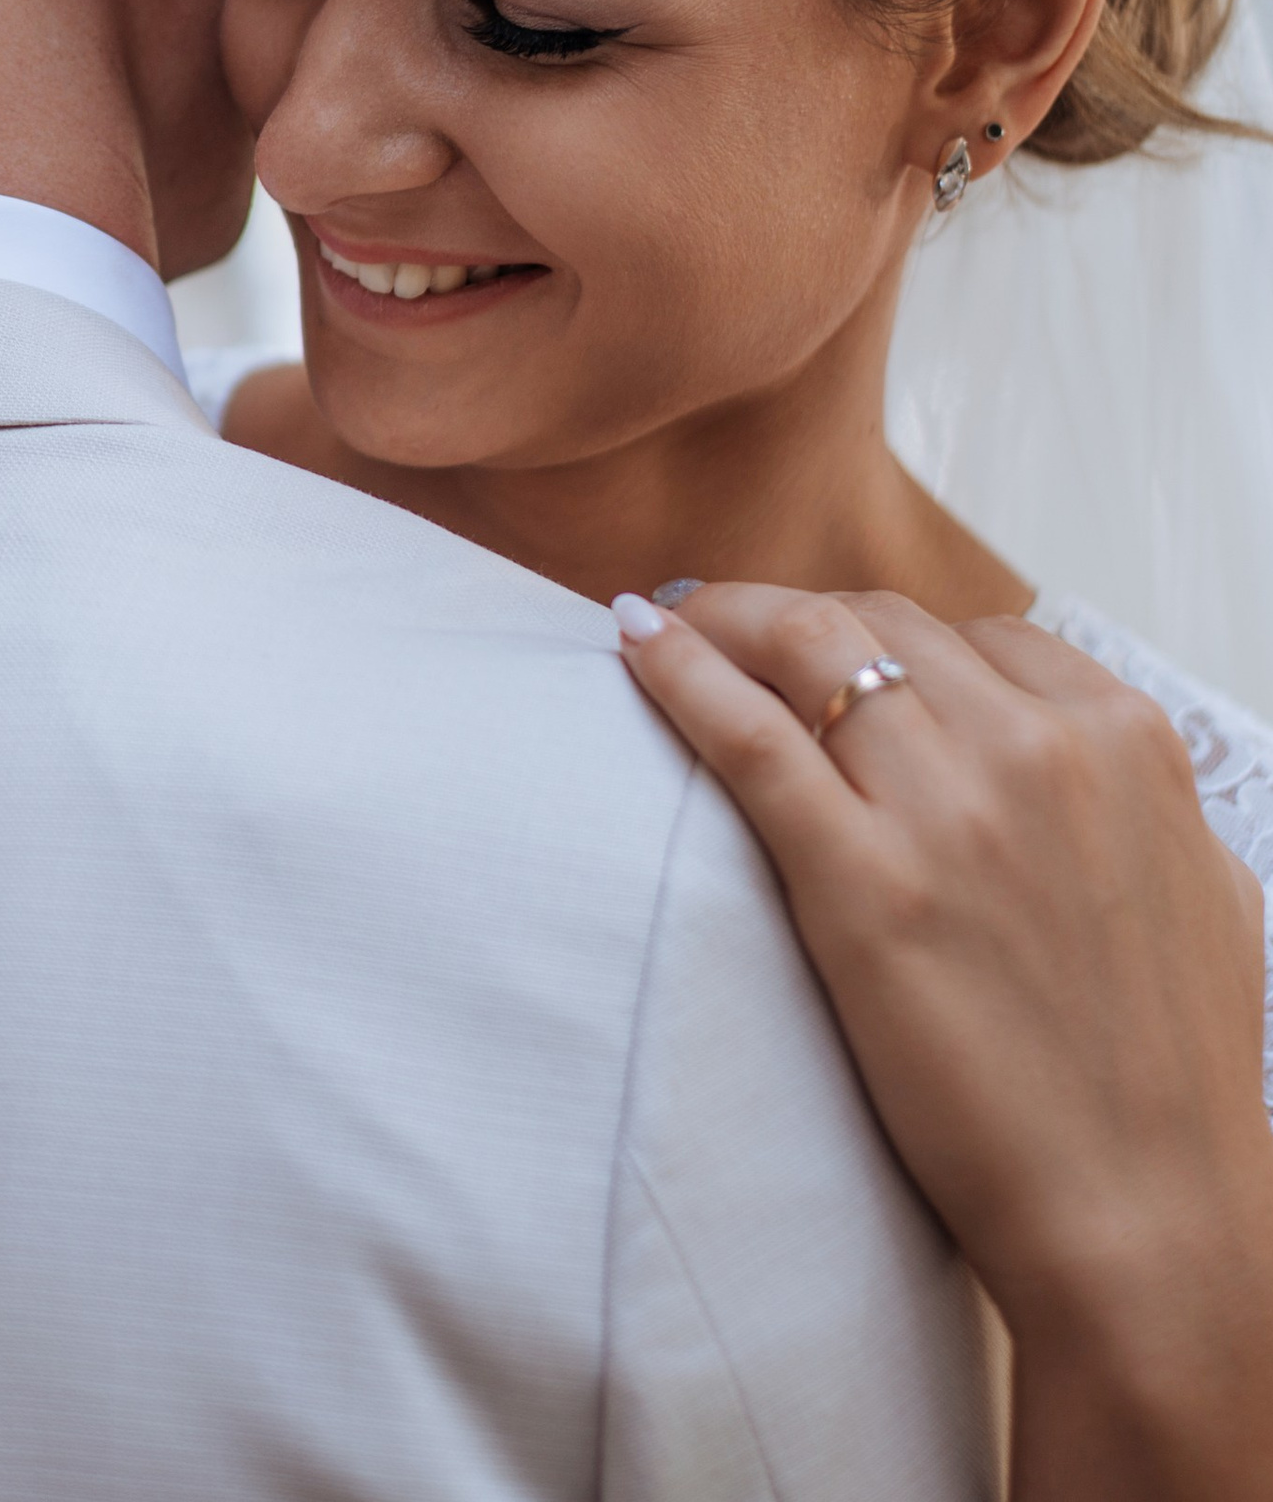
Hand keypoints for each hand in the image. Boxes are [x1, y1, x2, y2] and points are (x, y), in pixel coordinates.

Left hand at [620, 584, 1272, 1501]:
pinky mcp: (863, 881)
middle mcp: (1039, 750)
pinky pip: (747, 735)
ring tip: (667, 625)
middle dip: (789, 614)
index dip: (880, 631)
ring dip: (721, 619)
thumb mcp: (1194, 886)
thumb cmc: (1172, 1072)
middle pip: (874, 620)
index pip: (970, 631)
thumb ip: (1125, 798)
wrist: (1149, 1216)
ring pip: (805, 645)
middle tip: (720, 624)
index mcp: (1124, 740)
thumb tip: (1069, 747)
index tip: (821, 645)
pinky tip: (636, 643)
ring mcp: (949, 810)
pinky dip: (680, 671)